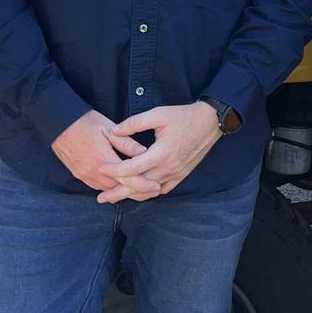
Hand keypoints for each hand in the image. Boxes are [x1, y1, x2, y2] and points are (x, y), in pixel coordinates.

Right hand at [52, 109, 158, 197]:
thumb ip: (127, 143)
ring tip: (140, 189)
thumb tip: (144, 152)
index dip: (143, 185)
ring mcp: (84, 174)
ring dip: (123, 191)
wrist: (59, 123)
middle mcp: (93, 171)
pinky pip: (97, 187)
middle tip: (152, 190)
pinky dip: (110, 187)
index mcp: (103, 159)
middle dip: (136, 191)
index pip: (127, 179)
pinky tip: (120, 185)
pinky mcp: (79, 174)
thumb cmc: (86, 122)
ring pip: (108, 190)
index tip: (156, 187)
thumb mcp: (109, 128)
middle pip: (119, 188)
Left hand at [97, 102, 222, 202]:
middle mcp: (169, 167)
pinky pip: (162, 190)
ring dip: (132, 195)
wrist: (210, 122)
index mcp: (162, 153)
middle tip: (101, 198)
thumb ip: (135, 122)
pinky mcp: (181, 175)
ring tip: (116, 198)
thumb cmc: (184, 117)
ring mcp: (176, 173)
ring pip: (150, 191)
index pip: (133, 167)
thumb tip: (114, 131)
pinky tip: (140, 193)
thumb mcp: (158, 114)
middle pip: (139, 186)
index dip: (114, 170)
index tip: (100, 169)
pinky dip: (149, 193)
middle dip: (118, 192)